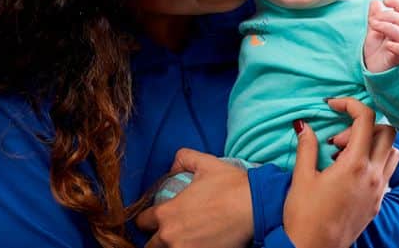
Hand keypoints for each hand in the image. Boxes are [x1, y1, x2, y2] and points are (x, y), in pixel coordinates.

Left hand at [135, 149, 252, 247]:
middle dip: (158, 239)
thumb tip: (173, 166)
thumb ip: (184, 158)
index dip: (148, 219)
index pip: (142, 222)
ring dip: (172, 246)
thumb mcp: (206, 163)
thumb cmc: (231, 185)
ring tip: (185, 240)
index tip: (156, 219)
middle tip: (172, 233)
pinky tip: (199, 245)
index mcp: (167, 213)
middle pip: (151, 245)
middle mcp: (170, 237)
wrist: (256, 207)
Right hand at [283, 98, 398, 247]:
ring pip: (392, 152)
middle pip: (387, 132)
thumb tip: (304, 125)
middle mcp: (374, 176)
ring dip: (373, 144)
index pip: (365, 119)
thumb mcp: (302, 177)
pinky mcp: (378, 204)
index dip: (350, 104)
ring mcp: (379, 191)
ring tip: (344, 154)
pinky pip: (387, 172)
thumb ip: (307, 146)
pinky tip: (348, 172)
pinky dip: (374, 162)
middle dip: (363, 125)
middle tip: (337, 139)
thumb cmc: (304, 215)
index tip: (332, 104)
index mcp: (355, 165)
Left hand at [363, 0, 398, 72]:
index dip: (397, 3)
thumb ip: (374, 17)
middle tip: (371, 20)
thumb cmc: (376, 51)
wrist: (375, 72)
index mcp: (397, 26)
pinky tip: (387, 45)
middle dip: (385, 16)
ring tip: (373, 25)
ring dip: (386, 26)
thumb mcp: (372, 31)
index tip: (385, 0)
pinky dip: (396, 46)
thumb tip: (375, 1)